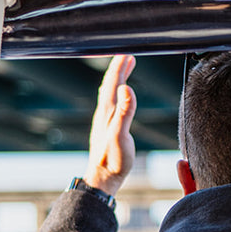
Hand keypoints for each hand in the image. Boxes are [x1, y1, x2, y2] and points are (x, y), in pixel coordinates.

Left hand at [85, 54, 136, 195]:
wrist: (103, 177)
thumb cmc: (114, 160)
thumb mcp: (121, 135)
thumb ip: (124, 112)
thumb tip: (126, 88)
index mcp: (107, 112)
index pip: (112, 83)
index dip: (119, 67)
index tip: (125, 54)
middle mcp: (103, 113)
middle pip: (109, 85)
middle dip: (118, 69)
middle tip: (127, 56)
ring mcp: (104, 121)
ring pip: (109, 93)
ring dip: (117, 79)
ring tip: (125, 70)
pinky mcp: (107, 128)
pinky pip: (111, 103)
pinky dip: (116, 93)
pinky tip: (120, 97)